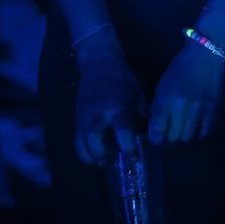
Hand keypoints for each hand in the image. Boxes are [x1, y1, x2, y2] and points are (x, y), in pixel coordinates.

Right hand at [72, 37, 145, 166]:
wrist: (98, 63)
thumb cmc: (122, 78)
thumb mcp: (138, 95)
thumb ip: (142, 116)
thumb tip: (149, 134)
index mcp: (116, 110)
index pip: (122, 136)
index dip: (129, 149)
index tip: (135, 156)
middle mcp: (97, 119)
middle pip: (96, 148)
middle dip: (106, 158)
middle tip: (117, 160)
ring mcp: (83, 120)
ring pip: (82, 149)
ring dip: (93, 159)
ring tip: (105, 160)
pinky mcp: (76, 120)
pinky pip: (76, 142)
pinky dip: (84, 151)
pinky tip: (95, 152)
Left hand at [149, 39, 224, 144]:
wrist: (206, 54)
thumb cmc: (180, 68)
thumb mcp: (162, 85)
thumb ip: (158, 107)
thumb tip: (155, 128)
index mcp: (165, 98)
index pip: (157, 130)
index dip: (154, 139)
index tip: (155, 138)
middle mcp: (181, 106)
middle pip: (172, 137)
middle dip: (167, 140)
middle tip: (167, 137)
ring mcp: (199, 108)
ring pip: (187, 137)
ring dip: (182, 138)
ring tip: (180, 134)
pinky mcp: (213, 108)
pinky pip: (205, 132)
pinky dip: (198, 135)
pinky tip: (195, 131)